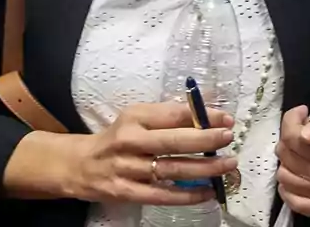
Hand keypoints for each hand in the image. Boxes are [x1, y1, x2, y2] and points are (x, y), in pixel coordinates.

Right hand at [69, 102, 236, 204]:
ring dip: (204, 169)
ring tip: (227, 165)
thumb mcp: (136, 118)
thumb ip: (167, 117)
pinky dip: (188, 195)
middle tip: (229, 139)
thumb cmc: (117, 138)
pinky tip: (208, 192)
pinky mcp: (126, 192)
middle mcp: (130, 141)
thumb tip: (207, 115)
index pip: (173, 114)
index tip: (226, 119)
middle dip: (206, 140)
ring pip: (172, 170)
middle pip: (174, 142)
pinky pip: (162, 195)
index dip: (202, 116)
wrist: (80, 165)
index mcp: (135, 117)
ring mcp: (128, 169)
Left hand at [275, 101, 309, 216]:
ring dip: (289, 160)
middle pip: (287, 157)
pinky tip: (300, 172)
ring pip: (285, 176)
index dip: (292, 121)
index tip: (303, 113)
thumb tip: (306, 135)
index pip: (293, 139)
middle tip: (304, 131)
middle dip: (290, 139)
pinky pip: (294, 201)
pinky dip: (290, 187)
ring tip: (304, 151)